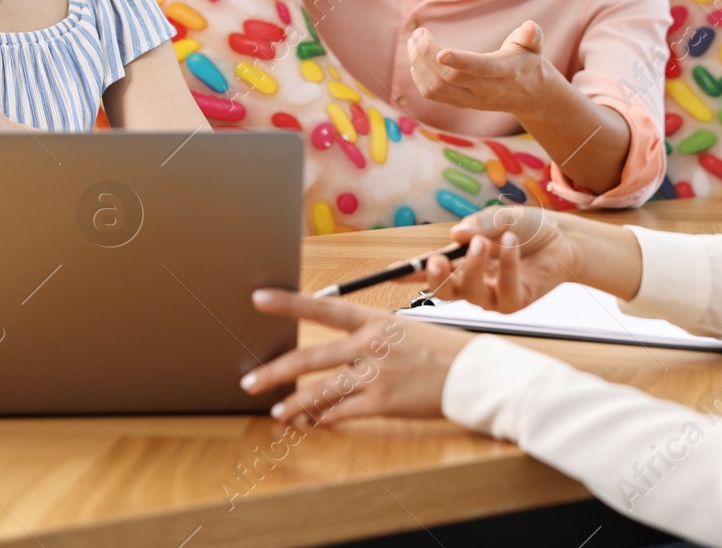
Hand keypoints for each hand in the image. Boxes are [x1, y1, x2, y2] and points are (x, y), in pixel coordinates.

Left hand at [241, 288, 473, 423]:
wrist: (473, 373)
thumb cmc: (442, 350)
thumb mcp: (405, 329)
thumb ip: (371, 337)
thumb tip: (342, 350)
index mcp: (375, 321)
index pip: (324, 307)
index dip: (289, 303)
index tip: (259, 298)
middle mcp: (370, 345)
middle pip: (311, 357)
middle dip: (275, 371)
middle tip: (248, 380)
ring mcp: (376, 374)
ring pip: (321, 390)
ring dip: (294, 403)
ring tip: (275, 412)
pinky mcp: (383, 402)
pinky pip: (343, 412)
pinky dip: (324, 419)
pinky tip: (311, 423)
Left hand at [407, 20, 550, 114]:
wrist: (529, 95)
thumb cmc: (527, 62)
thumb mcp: (535, 47)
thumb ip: (532, 36)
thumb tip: (531, 27)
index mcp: (505, 72)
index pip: (481, 69)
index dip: (460, 61)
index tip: (440, 52)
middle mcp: (486, 90)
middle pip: (450, 78)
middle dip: (427, 54)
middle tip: (417, 33)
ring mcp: (471, 100)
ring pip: (436, 88)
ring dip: (418, 64)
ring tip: (412, 43)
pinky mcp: (460, 103)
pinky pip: (433, 94)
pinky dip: (418, 77)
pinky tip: (416, 59)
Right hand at [420, 207, 581, 312]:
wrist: (562, 238)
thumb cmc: (526, 228)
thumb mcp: (498, 218)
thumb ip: (478, 225)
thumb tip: (456, 236)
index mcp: (460, 262)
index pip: (429, 269)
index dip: (408, 272)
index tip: (390, 272)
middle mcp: (472, 282)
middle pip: (443, 291)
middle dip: (435, 278)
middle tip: (437, 261)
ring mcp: (492, 296)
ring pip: (470, 292)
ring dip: (474, 265)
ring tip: (485, 241)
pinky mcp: (515, 301)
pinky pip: (505, 289)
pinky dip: (508, 263)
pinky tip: (514, 242)